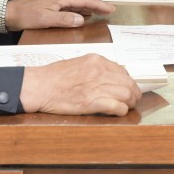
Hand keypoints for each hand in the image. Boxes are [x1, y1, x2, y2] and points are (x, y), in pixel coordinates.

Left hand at [5, 0, 115, 30]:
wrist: (10, 14)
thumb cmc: (27, 16)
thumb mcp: (46, 19)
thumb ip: (64, 19)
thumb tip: (82, 20)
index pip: (84, 0)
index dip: (98, 4)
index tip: (110, 8)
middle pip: (83, 0)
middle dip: (97, 4)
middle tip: (110, 9)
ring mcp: (56, 1)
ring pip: (77, 3)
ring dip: (90, 7)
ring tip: (101, 11)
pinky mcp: (52, 6)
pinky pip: (71, 6)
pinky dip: (80, 10)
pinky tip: (83, 14)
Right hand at [20, 54, 140, 115]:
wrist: (39, 86)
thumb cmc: (54, 76)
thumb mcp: (78, 64)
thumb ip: (94, 69)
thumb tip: (108, 77)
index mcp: (96, 60)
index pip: (122, 71)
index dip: (128, 82)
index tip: (128, 88)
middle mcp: (99, 71)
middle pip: (128, 83)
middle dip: (134, 93)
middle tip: (133, 101)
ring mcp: (97, 86)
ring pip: (126, 95)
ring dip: (130, 103)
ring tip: (128, 107)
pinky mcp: (92, 102)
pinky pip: (118, 107)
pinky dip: (121, 111)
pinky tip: (118, 112)